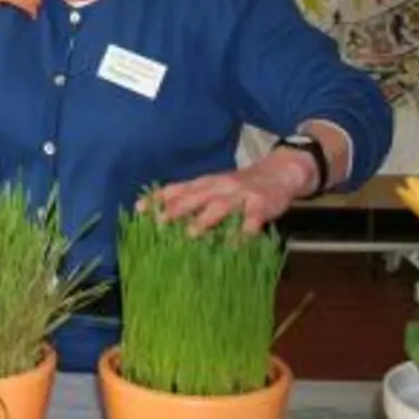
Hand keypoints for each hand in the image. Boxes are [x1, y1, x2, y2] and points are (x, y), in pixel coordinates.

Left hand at [142, 151, 316, 234]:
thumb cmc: (241, 185)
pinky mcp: (260, 206)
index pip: (178, 189)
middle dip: (175, 209)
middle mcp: (220, 186)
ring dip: (204, 220)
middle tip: (159, 223)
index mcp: (206, 183)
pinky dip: (241, 234)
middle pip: (194, 197)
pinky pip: (250, 221)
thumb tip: (162, 210)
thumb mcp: (214, 186)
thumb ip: (192, 196)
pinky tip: (232, 246)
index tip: (138, 209)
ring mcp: (240, 195)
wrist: (280, 172)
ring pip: (219, 207)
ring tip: (190, 233)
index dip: (158, 198)